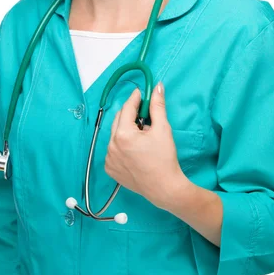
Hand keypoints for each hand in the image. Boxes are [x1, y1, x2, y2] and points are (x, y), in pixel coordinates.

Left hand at [104, 81, 183, 207]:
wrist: (164, 188)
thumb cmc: (164, 158)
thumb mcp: (162, 129)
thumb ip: (157, 106)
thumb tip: (158, 87)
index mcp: (123, 134)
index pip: (126, 109)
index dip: (134, 99)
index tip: (141, 93)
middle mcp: (111, 146)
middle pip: (119, 121)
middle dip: (130, 115)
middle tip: (144, 115)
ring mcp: (109, 158)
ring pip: (115, 136)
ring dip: (126, 131)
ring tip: (142, 137)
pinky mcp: (110, 169)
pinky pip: (113, 150)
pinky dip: (121, 146)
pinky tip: (135, 150)